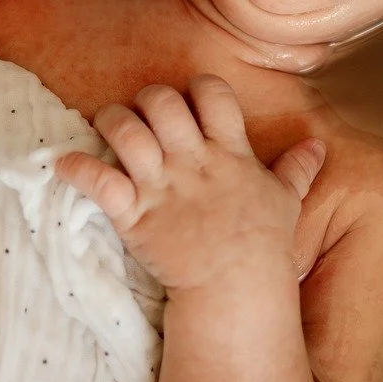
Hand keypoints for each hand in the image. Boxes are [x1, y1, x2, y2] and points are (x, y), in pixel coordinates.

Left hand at [58, 76, 324, 292]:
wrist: (237, 293)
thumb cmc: (263, 247)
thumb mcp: (286, 202)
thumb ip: (297, 169)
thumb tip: (318, 145)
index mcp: (228, 153)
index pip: (211, 94)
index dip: (197, 89)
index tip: (191, 99)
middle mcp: (192, 162)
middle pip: (161, 101)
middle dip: (148, 99)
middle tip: (144, 114)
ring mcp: (160, 187)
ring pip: (125, 130)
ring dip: (109, 121)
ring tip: (106, 125)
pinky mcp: (133, 215)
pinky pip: (97, 181)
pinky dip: (75, 168)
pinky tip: (64, 163)